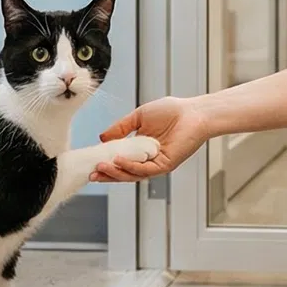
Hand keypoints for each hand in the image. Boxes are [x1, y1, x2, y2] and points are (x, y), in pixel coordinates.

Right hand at [91, 97, 212, 181]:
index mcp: (142, 150)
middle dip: (108, 174)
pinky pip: (145, 170)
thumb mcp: (139, 117)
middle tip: (93, 173)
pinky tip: (118, 161)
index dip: (107, 164)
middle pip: (125, 172)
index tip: (92, 164)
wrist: (193, 112)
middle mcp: (148, 160)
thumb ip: (121, 128)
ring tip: (101, 168)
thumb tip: (102, 138)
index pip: (122, 162)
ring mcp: (157, 164)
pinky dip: (130, 167)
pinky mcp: (166, 165)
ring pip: (133, 174)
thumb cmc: (172, 112)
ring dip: (116, 172)